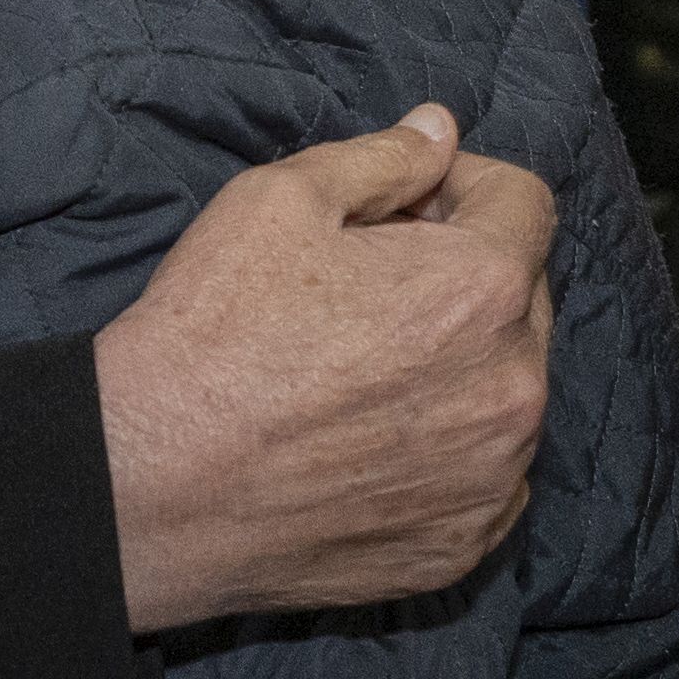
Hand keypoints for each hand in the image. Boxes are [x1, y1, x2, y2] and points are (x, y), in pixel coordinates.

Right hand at [91, 108, 551, 628]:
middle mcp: (514, 388)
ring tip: (361, 374)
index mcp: (481, 288)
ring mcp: (494, 479)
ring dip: (458, 367)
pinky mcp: (462, 547)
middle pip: (523, 299)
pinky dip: (443, 452)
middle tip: (367, 290)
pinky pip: (484, 477)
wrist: (154, 486)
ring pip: (506, 391)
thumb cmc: (210, 334)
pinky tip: (364, 443)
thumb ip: (382, 158)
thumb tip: (441, 131)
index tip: (403, 210)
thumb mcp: (278, 201)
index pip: (524, 203)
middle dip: (462, 278)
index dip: (460, 187)